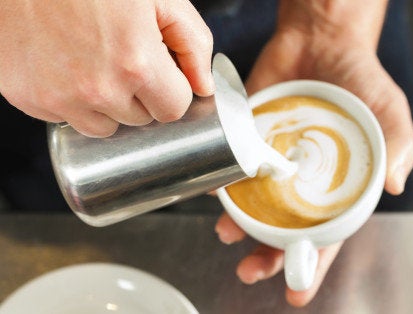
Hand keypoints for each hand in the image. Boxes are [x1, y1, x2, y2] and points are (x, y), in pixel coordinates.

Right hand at [0, 0, 213, 136]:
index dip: (172, 89)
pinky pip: (66, 119)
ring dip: (108, 105)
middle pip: (142, 120)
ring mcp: (59, 98)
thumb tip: (204, 86)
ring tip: (96, 62)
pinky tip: (68, 66)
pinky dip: (72, 101)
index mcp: (136, 64)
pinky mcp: (29, 98)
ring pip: (105, 127)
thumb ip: (192, 43)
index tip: (162, 71)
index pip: (174, 109)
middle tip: (125, 57)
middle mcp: (98, 89)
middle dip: (142, 95)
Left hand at [215, 5, 412, 308]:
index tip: (298, 292)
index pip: (327, 234)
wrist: (323, 39)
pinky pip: (235, 166)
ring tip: (228, 234)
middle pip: (284, 229)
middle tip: (251, 270)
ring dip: (240, 225)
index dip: (313, 264)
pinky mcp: (250, 138)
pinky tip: (215, 192)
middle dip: (267, 255)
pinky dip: (223, 182)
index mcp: (338, 185)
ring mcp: (275, 161)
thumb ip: (398, 145)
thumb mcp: (390, 110)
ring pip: (254, 205)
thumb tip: (394, 185)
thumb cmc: (363, 78)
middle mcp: (303, 180)